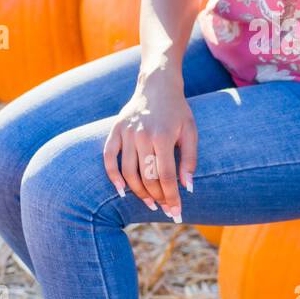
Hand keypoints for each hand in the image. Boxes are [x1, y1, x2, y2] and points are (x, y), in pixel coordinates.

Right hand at [102, 74, 196, 218]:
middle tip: (165, 209)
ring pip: (128, 172)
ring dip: (138, 192)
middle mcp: (142, 135)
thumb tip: (187, 187)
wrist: (157, 85)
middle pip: (147, 177)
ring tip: (150, 203)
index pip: (166, 176)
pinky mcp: (115, 130)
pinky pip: (109, 157)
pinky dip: (113, 176)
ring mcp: (126, 132)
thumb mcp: (190, 132)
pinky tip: (121, 190)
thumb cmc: (177, 111)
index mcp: (164, 136)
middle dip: (158, 198)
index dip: (171, 197)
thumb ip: (190, 160)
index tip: (176, 212)